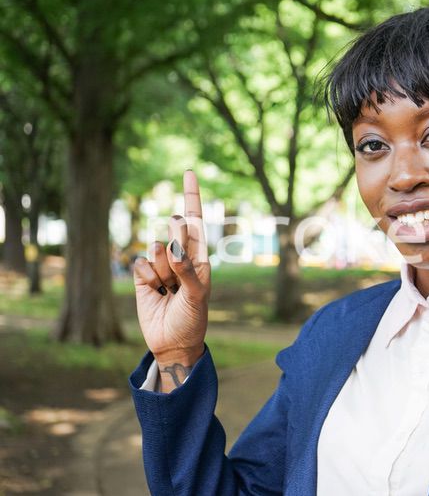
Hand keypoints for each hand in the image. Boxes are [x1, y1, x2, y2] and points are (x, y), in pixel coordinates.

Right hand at [133, 170, 210, 391]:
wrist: (173, 343)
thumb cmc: (193, 318)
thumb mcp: (197, 295)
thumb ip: (187, 270)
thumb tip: (174, 247)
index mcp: (200, 256)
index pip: (197, 221)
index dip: (192, 196)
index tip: (189, 172)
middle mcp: (181, 256)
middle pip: (174, 229)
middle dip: (176, 242)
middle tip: (179, 268)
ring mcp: (161, 265)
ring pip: (155, 248)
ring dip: (163, 270)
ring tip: (169, 289)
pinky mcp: (143, 276)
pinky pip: (141, 264)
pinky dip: (148, 278)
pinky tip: (155, 292)